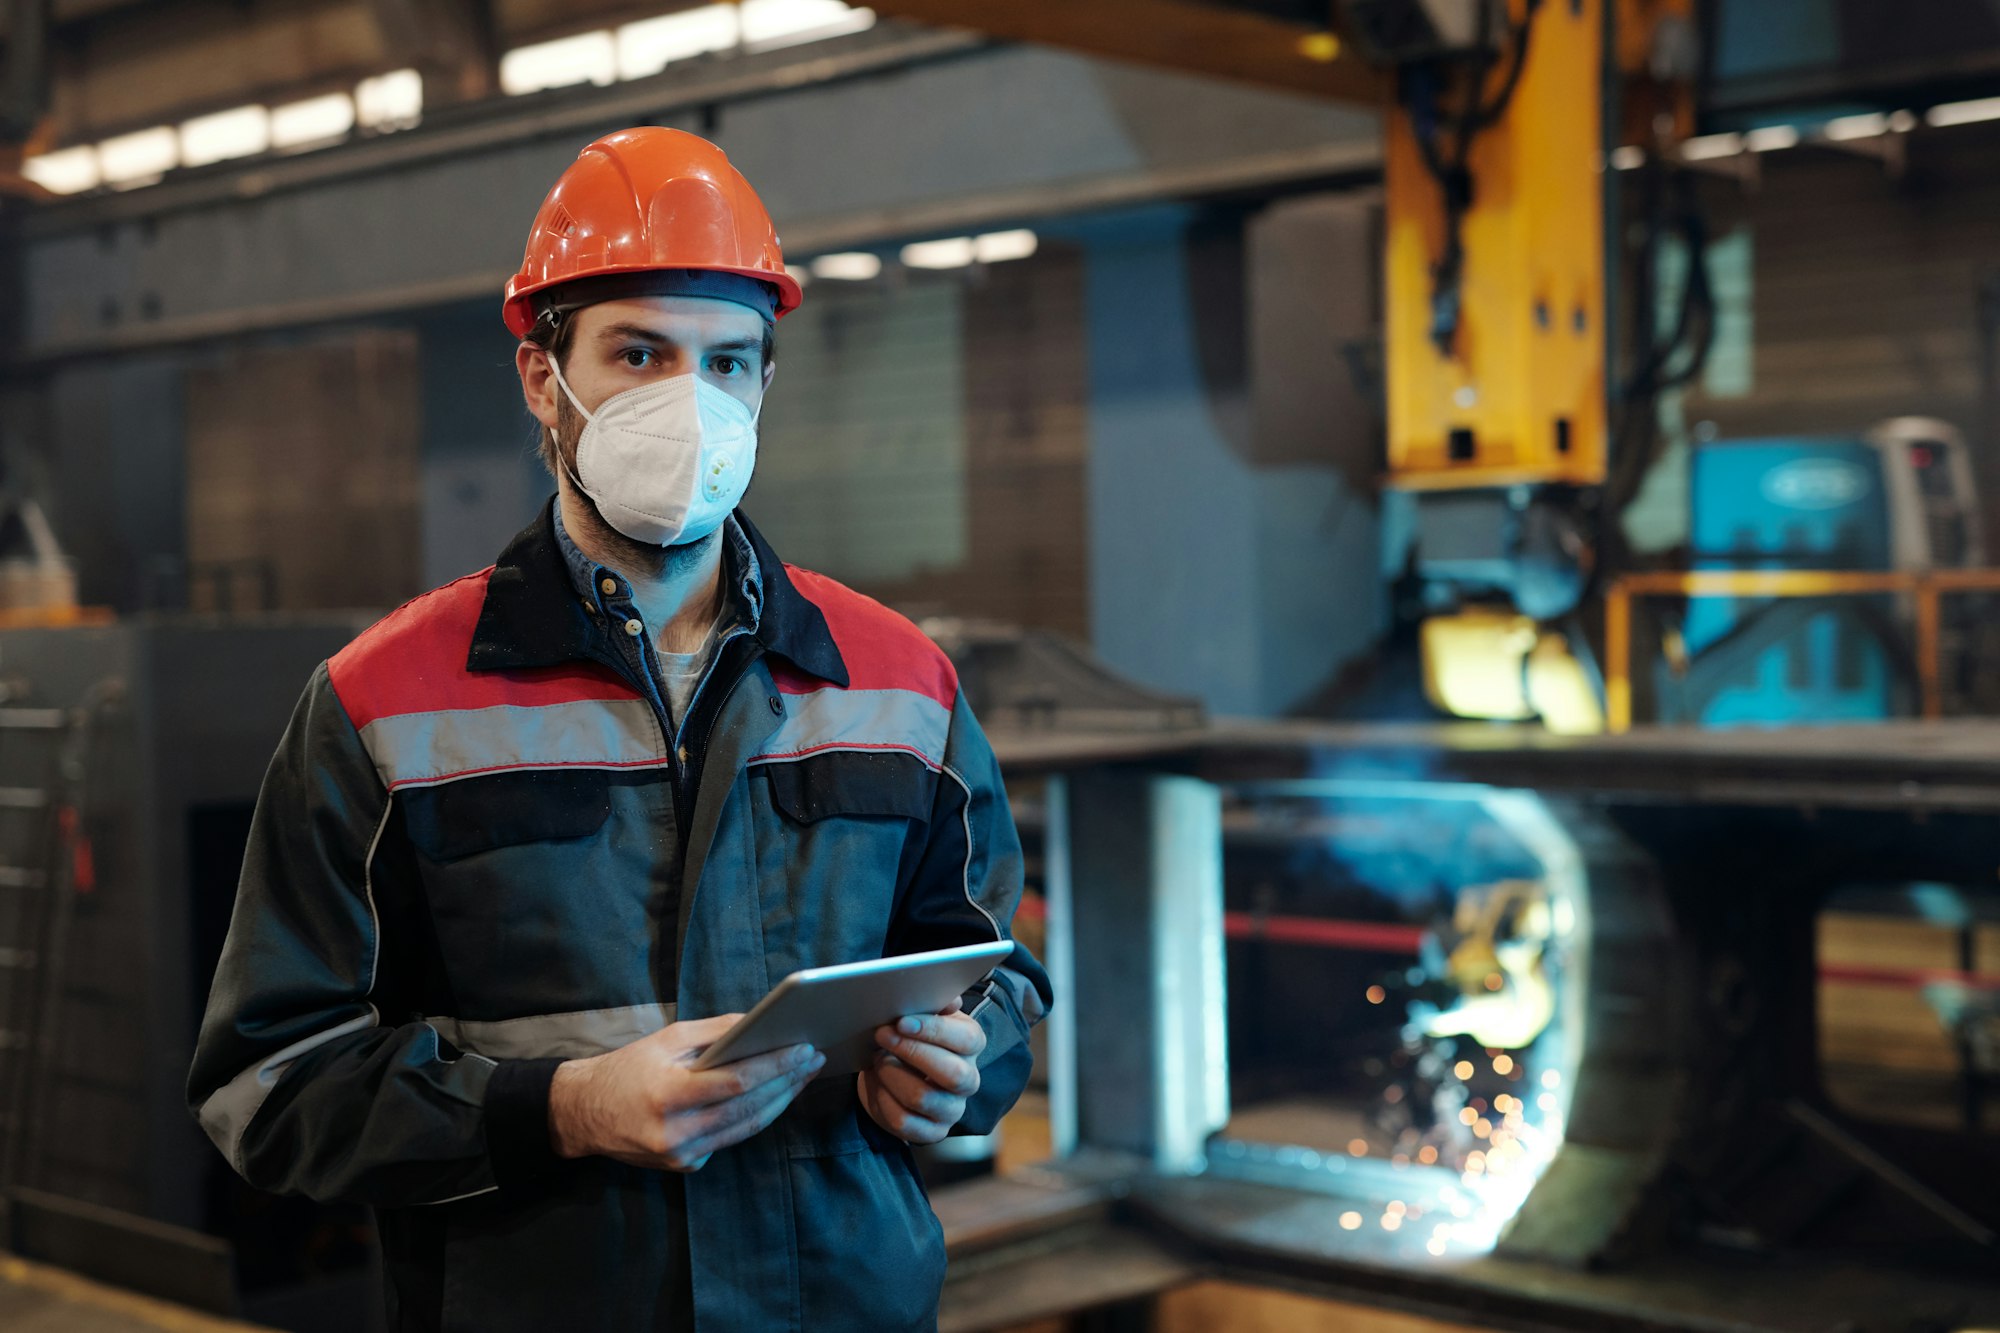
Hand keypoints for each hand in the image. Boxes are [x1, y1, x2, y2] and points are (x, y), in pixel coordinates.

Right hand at [548, 1015, 823, 1171]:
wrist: (584, 1114)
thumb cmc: (627, 1068)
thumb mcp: (666, 1039)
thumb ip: (715, 1031)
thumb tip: (761, 1022)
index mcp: (667, 1094)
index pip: (735, 1082)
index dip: (775, 1065)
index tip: (804, 1048)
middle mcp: (675, 1132)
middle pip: (747, 1108)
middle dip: (787, 1081)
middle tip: (813, 1059)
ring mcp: (681, 1154)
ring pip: (745, 1128)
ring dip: (780, 1101)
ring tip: (802, 1075)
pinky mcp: (686, 1165)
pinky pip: (729, 1138)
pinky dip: (754, 1116)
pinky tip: (774, 1096)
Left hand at [857, 998, 985, 1145]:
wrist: (896, 1073)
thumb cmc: (912, 1038)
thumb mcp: (923, 1016)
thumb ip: (935, 1005)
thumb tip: (950, 1001)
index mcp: (972, 1045)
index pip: (966, 1039)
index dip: (933, 1030)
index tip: (901, 1021)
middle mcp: (968, 1080)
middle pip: (951, 1073)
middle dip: (912, 1052)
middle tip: (882, 1035)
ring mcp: (952, 1109)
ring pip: (923, 1097)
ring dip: (892, 1075)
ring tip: (877, 1060)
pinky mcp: (932, 1132)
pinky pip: (904, 1120)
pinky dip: (883, 1099)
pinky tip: (876, 1083)